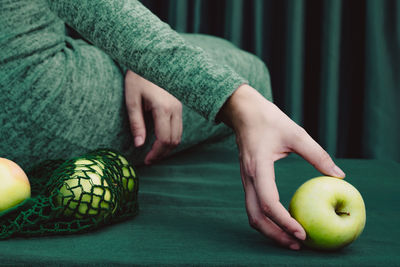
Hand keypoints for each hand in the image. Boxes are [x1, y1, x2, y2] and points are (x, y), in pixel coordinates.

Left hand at [124, 70, 182, 164]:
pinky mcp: (179, 105)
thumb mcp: (132, 101)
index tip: (146, 160)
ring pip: (179, 135)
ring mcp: (179, 107)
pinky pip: (178, 127)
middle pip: (174, 140)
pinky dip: (170, 136)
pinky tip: (158, 138)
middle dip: (162, 153)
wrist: (149, 59)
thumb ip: (136, 124)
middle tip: (149, 159)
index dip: (156, 153)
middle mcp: (175, 109)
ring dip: (167, 146)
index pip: (164, 139)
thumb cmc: (137, 78)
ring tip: (153, 151)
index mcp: (163, 108)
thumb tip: (139, 145)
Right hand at [218, 84, 344, 249]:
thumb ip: (317, 155)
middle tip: (298, 245)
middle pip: (256, 217)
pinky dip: (266, 219)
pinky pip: (254, 205)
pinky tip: (283, 221)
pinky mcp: (248, 180)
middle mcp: (249, 177)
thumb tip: (340, 176)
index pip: (269, 203)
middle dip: (275, 235)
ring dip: (269, 230)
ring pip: (252, 214)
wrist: (243, 112)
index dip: (285, 221)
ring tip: (291, 238)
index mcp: (259, 167)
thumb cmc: (269, 120)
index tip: (303, 233)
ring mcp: (246, 180)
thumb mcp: (296, 134)